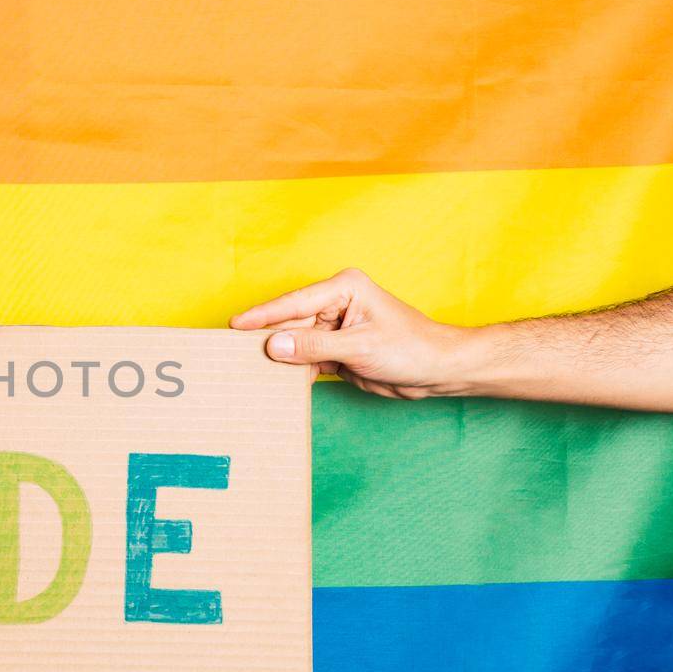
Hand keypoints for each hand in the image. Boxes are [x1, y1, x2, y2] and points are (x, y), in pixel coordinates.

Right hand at [230, 269, 476, 398]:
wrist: (438, 371)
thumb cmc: (411, 348)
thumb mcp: (359, 347)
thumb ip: (314, 347)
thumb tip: (274, 345)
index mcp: (343, 288)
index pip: (294, 303)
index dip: (262, 315)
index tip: (234, 326)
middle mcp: (335, 304)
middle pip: (290, 324)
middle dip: (268, 340)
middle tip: (235, 354)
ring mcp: (334, 328)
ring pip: (295, 344)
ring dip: (279, 359)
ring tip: (250, 371)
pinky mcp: (336, 350)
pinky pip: (306, 360)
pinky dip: (294, 372)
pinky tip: (278, 382)